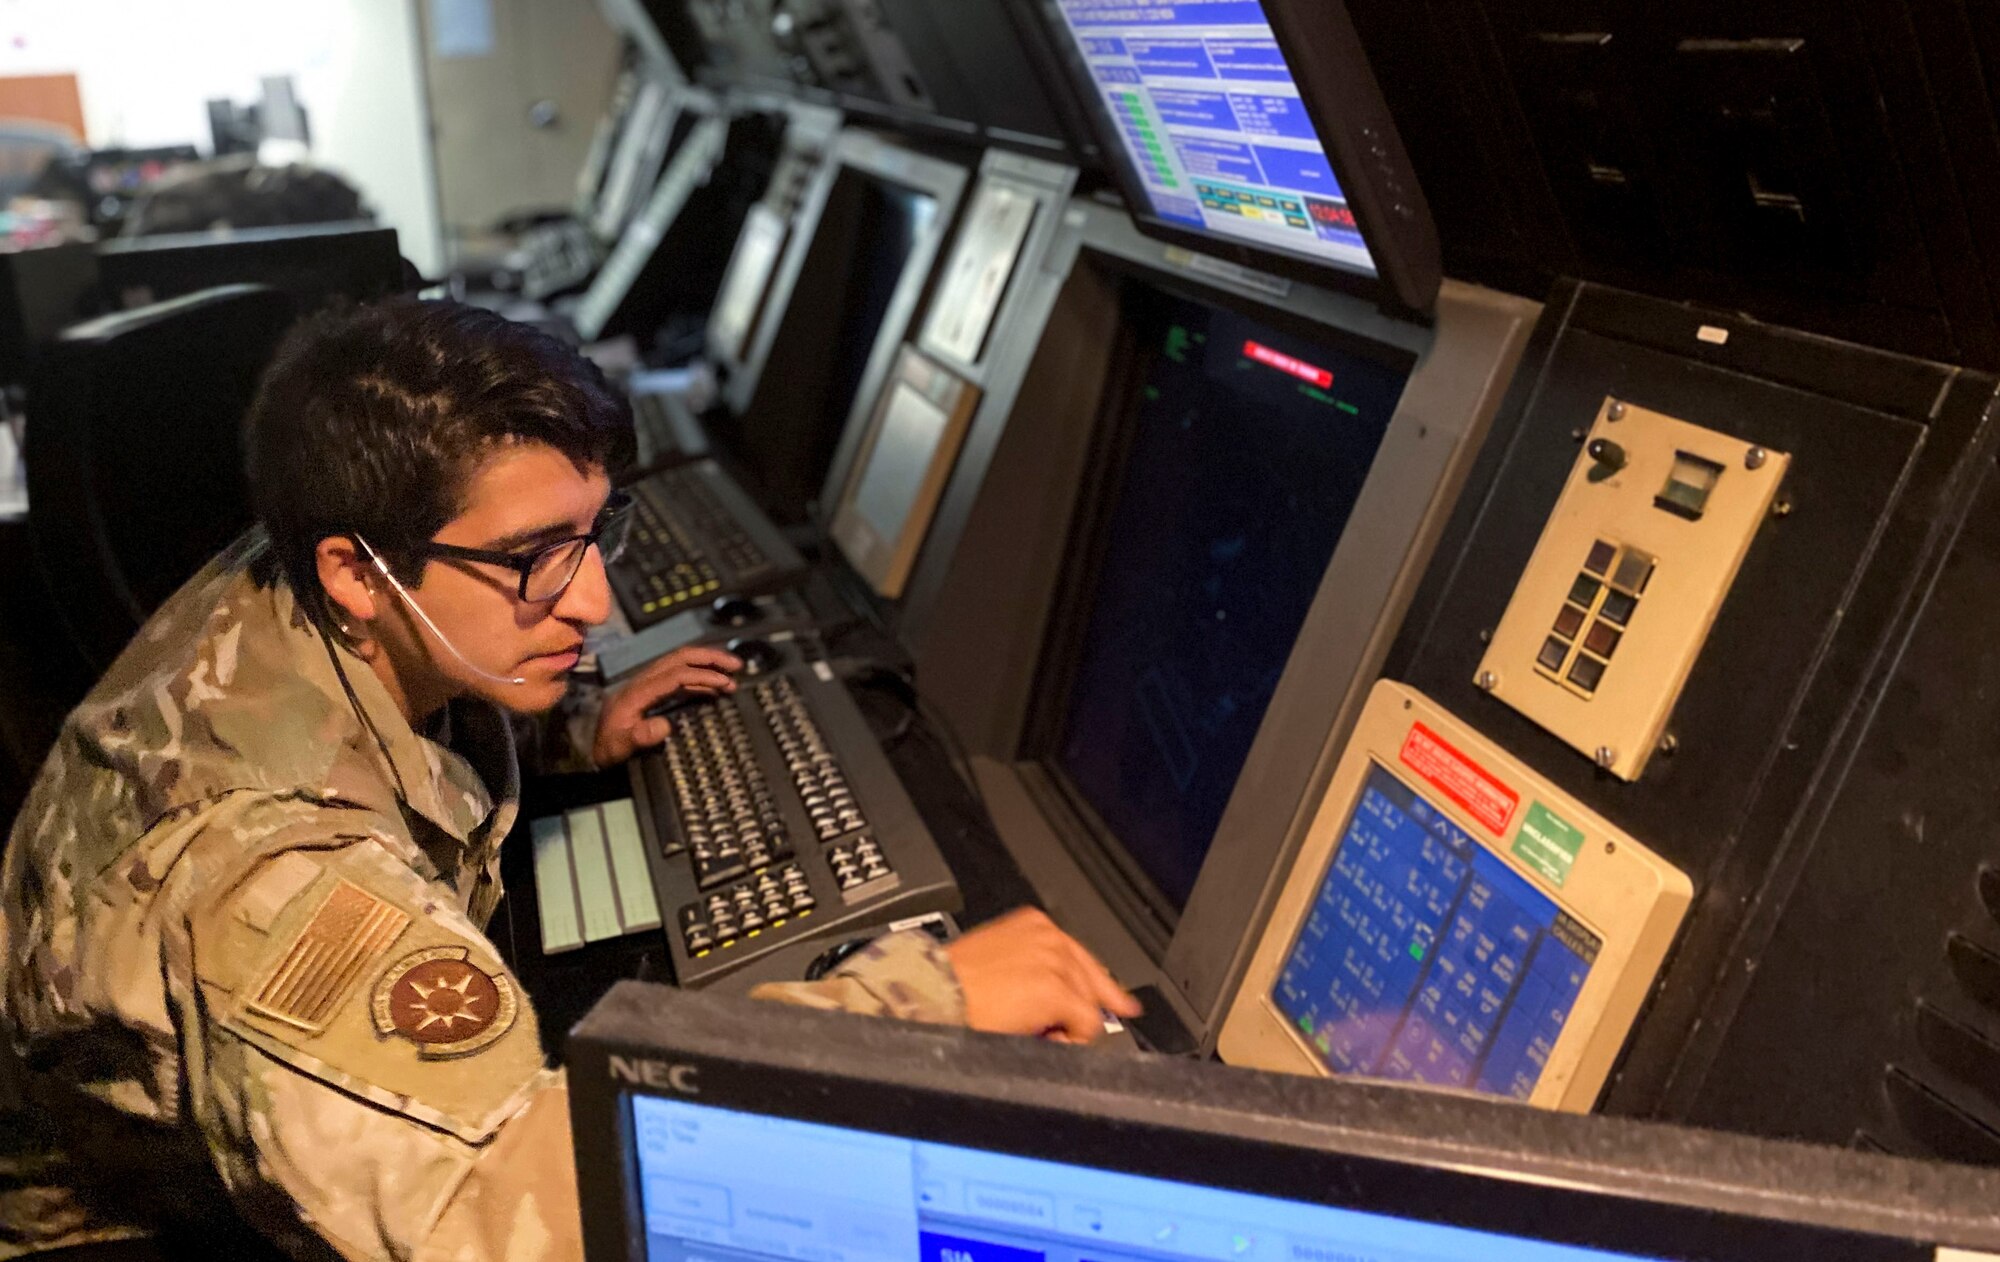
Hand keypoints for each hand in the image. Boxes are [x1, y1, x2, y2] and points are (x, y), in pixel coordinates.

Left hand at [592, 645, 741, 765]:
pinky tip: (713, 689)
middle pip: (679, 657)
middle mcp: (643, 681)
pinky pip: (678, 676)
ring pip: (679, 663)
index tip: (725, 685)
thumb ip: (640, 737)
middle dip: (710, 657)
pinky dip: (699, 678)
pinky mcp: (650, 691)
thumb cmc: (605, 748)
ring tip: (731, 676)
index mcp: (638, 692)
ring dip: (707, 665)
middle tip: (736, 666)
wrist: (589, 748)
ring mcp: (646, 683)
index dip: (702, 676)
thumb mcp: (619, 747)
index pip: (676, 674)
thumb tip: (665, 726)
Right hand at [945, 908, 1140, 1043]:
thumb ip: (1028, 967)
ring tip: (1038, 1035)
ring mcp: (1054, 961)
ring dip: (1070, 1026)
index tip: (1117, 1002)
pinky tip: (1046, 1039)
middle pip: (1092, 980)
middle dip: (1082, 1010)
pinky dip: (1073, 1039)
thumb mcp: (993, 960)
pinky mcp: (1056, 989)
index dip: (1099, 986)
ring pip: (1090, 1003)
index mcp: (1032, 923)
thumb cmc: (949, 984)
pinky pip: (1087, 1024)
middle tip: (1065, 1033)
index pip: (1080, 956)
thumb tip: (1051, 997)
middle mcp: (1048, 936)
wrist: (930, 993)